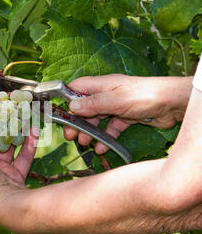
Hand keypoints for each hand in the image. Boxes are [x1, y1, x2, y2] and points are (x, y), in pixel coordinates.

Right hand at [64, 74, 192, 154]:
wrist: (174, 104)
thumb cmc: (146, 96)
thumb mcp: (116, 100)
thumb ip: (93, 104)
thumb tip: (72, 107)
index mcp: (102, 85)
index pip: (76, 89)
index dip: (66, 100)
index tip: (59, 114)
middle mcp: (107, 94)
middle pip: (84, 107)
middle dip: (76, 121)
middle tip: (70, 135)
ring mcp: (116, 106)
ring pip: (96, 119)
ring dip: (89, 131)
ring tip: (84, 143)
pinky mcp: (125, 117)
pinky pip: (110, 128)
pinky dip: (105, 137)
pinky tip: (101, 147)